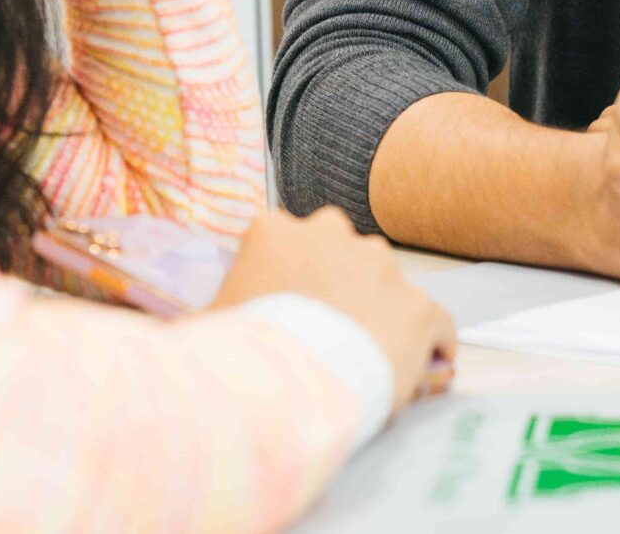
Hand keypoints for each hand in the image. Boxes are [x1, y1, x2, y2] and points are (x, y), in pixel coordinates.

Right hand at [212, 207, 456, 414]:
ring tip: (366, 364)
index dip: (296, 283)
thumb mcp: (201, 328)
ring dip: (382, 316)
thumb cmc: (233, 357)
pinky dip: (430, 347)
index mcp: (273, 230)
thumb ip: (206, 315)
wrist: (284, 389)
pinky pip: (435, 324)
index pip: (291, 243)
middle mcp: (331, 233)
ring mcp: (380, 266)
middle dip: (342, 291)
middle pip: (344, 256)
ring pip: (389, 287)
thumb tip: (184, 331)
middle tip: (328, 338)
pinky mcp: (419, 305)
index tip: (293, 314)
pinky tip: (419, 374)